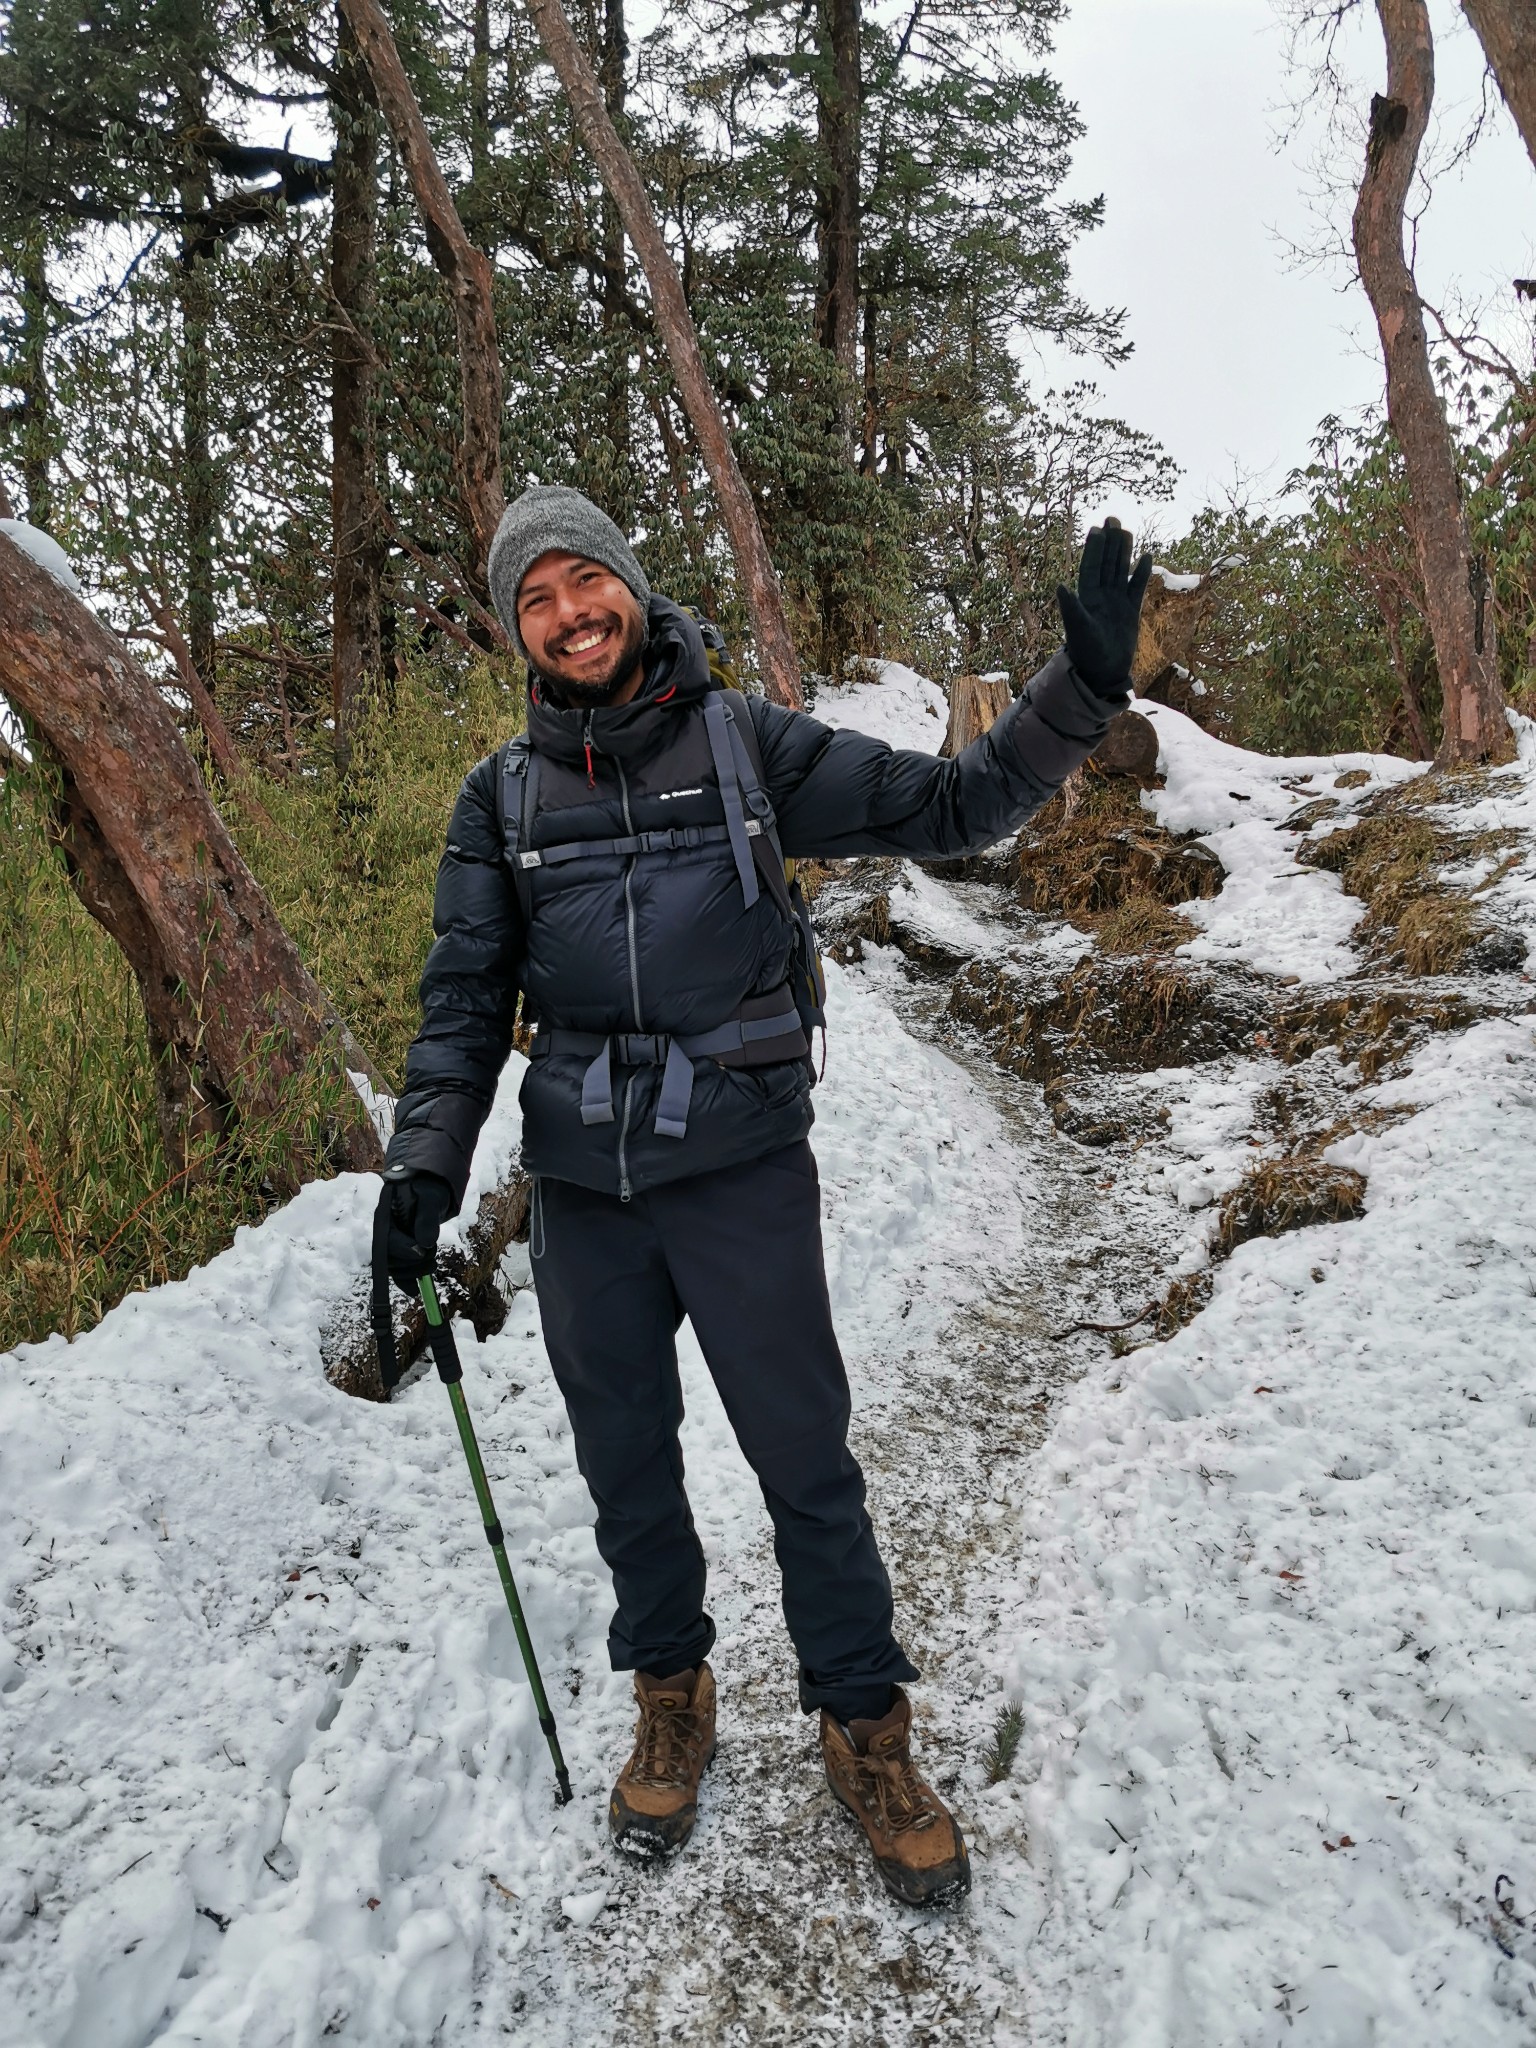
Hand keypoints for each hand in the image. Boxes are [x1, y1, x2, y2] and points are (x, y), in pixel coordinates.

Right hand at [380, 1171, 453, 1289]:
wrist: (427, 1185)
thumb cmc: (428, 1187)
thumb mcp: (431, 1197)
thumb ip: (427, 1217)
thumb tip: (425, 1242)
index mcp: (385, 1215)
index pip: (388, 1239)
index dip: (404, 1249)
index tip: (421, 1251)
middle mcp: (382, 1231)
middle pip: (389, 1258)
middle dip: (412, 1263)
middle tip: (432, 1258)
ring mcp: (389, 1241)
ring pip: (394, 1267)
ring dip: (414, 1271)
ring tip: (432, 1263)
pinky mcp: (397, 1250)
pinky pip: (397, 1270)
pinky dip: (406, 1281)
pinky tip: (415, 1290)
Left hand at [1056, 517, 1153, 697]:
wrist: (1103, 671)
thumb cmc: (1087, 652)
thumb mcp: (1078, 629)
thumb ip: (1071, 607)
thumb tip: (1060, 586)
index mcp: (1086, 597)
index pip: (1091, 567)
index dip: (1094, 548)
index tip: (1097, 528)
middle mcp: (1100, 596)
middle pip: (1106, 563)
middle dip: (1109, 541)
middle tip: (1112, 517)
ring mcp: (1116, 602)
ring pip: (1120, 570)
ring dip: (1123, 551)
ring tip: (1126, 530)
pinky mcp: (1130, 611)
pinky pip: (1135, 587)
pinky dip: (1140, 573)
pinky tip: (1146, 557)